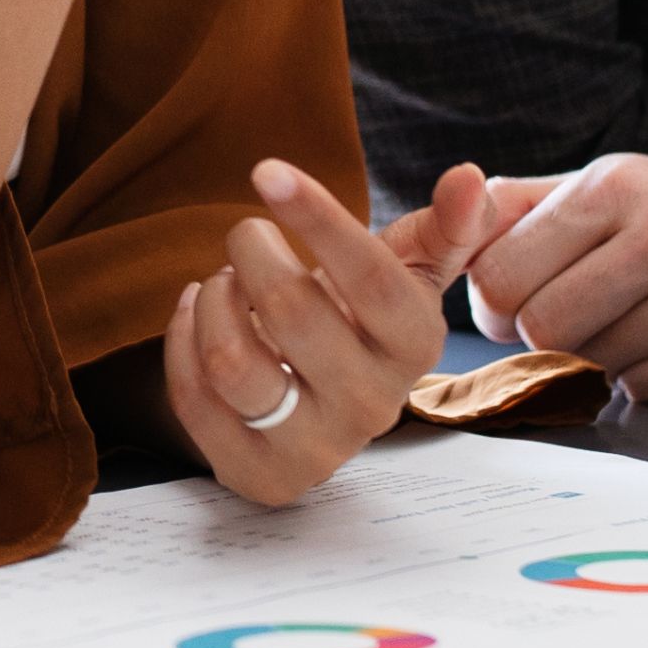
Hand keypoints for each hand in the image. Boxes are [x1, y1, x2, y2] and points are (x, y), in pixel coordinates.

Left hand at [165, 158, 499, 505]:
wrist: (319, 400)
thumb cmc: (361, 319)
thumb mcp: (408, 271)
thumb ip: (443, 226)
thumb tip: (467, 176)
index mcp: (416, 347)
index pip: (371, 278)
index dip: (317, 219)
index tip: (268, 171)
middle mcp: (374, 406)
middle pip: (292, 312)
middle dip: (250, 252)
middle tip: (246, 235)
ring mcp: (316, 450)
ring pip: (233, 364)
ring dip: (212, 301)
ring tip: (221, 283)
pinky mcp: (257, 475)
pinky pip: (194, 400)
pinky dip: (181, 340)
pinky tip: (195, 316)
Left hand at [463, 152, 647, 402]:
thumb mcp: (626, 182)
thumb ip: (526, 203)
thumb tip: (441, 216)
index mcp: (620, 184)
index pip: (498, 272)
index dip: (500, 301)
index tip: (529, 301)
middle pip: (538, 325)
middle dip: (549, 336)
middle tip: (591, 322)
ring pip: (594, 363)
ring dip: (610, 357)